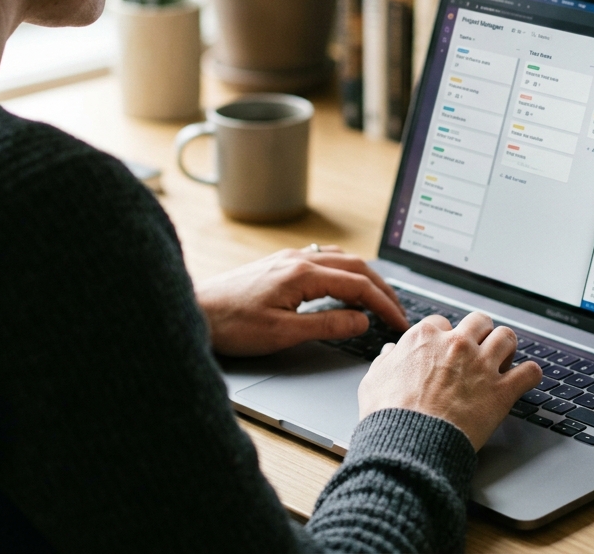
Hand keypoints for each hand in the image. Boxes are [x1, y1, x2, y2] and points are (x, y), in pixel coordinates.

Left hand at [196, 247, 409, 356]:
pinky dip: (343, 272)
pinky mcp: (278, 265)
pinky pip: (322, 260)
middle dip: (382, 289)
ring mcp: (287, 259)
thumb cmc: (231, 325)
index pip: (359, 285)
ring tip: (378, 300)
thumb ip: (326, 326)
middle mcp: (297, 260)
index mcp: (302, 274)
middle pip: (355, 267)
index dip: (384, 305)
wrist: (194, 311)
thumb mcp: (282, 334)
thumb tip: (361, 321)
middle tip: (398, 312)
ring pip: (340, 260)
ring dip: (364, 278)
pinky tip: (343, 285)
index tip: (399, 323)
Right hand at [358, 312, 541, 449]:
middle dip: (480, 333)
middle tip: (478, 349)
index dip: (444, 336)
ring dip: (506, 347)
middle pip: (479, 321)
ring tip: (503, 360)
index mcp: (425, 338)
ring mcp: (481, 366)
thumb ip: (385, 361)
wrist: (409, 443)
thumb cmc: (389, 414)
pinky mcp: (501, 391)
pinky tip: (524, 380)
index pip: (442, 322)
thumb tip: (390, 353)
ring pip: (507, 337)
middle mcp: (456, 344)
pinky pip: (529, 372)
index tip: (445, 349)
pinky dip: (529, 375)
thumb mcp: (374, 380)